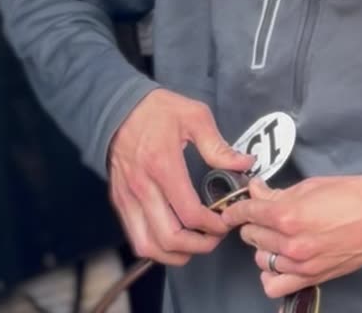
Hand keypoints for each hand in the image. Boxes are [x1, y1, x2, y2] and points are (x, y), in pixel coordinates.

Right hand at [108, 89, 254, 265]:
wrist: (117, 108)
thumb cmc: (157, 111)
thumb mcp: (194, 116)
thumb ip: (219, 146)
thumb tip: (244, 164)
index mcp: (163, 166)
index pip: (189, 213)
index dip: (212, 225)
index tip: (226, 221)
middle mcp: (142, 188)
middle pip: (169, 237)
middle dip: (198, 245)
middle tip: (215, 237)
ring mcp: (127, 198)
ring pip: (148, 245)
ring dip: (175, 253)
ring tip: (195, 243)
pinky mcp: (120, 202)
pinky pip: (135, 236)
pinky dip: (156, 246)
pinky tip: (174, 239)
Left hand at [220, 175, 361, 297]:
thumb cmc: (358, 194)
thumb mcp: (315, 185)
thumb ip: (280, 193)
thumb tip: (256, 192)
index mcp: (288, 215)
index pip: (247, 213)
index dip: (236, 209)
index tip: (234, 209)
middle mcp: (290, 243)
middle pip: (251, 236)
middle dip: (254, 223)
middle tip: (265, 215)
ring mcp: (301, 264)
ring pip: (260, 260)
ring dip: (264, 247)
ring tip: (277, 236)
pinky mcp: (312, 277)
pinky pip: (275, 285)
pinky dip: (272, 275)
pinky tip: (281, 261)